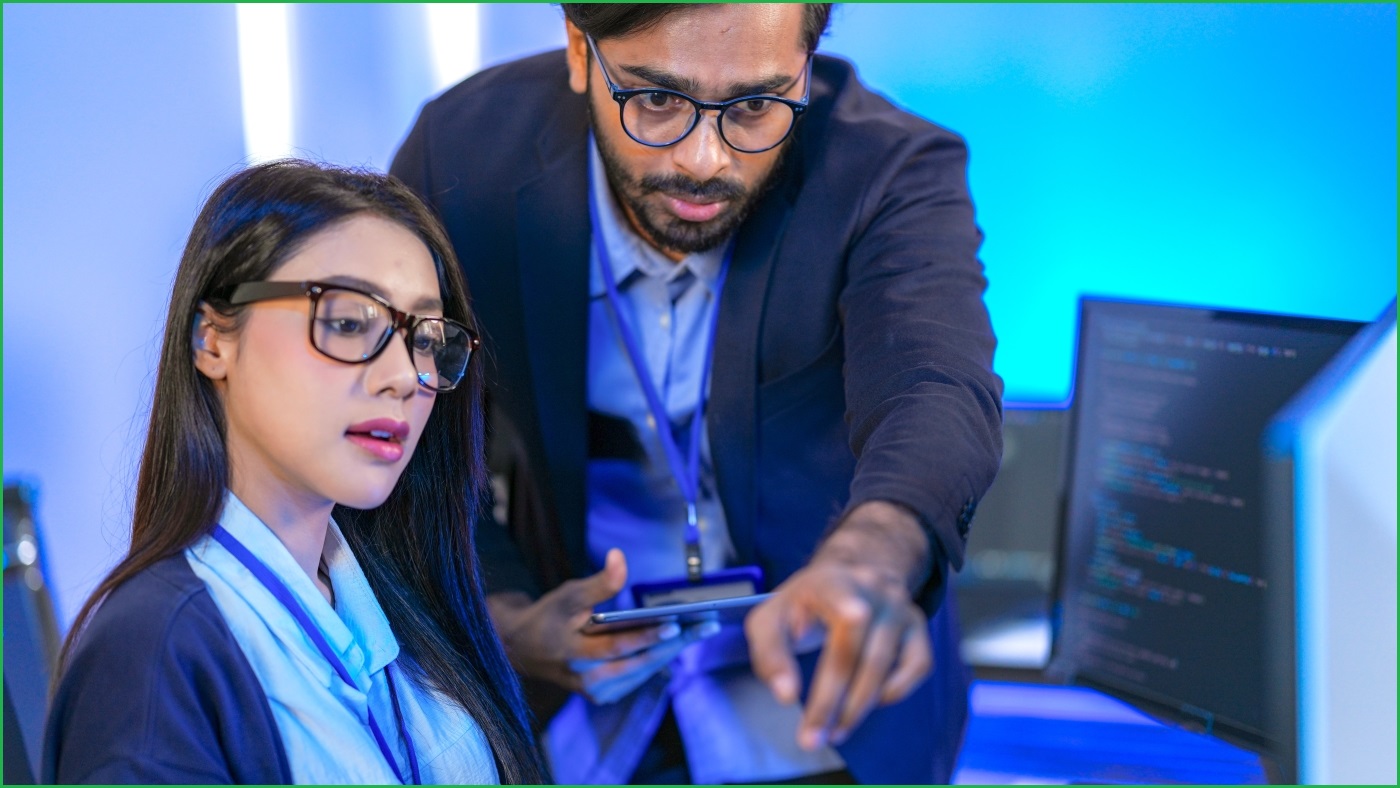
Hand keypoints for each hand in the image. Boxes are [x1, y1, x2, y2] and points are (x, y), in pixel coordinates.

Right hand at [487, 548, 717, 703]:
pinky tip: (681, 640)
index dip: (647, 636)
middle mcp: (589, 680)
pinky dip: (659, 657)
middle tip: (708, 625)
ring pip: (644, 670)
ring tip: (703, 629)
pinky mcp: (605, 695)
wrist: (524, 650)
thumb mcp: (568, 595)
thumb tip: (620, 558)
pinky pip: (639, 675)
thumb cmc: (549, 617)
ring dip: (674, 650)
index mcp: (576, 655)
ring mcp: (598, 691)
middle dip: (676, 642)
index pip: (619, 647)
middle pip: (641, 661)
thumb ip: (598, 582)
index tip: (676, 624)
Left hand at [745, 502, 933, 750]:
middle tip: (813, 737)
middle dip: (832, 700)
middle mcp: (873, 589)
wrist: (850, 575)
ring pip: (883, 665)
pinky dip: (895, 690)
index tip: (825, 649)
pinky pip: (918, 666)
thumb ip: (770, 653)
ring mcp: (900, 608)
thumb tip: (787, 695)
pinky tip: (871, 702)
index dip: (842, 619)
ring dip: (858, 707)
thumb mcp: (772, 616)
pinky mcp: (918, 626)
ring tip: (835, 732)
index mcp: (833, 581)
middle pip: (856, 650)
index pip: (840, 600)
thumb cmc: (804, 604)